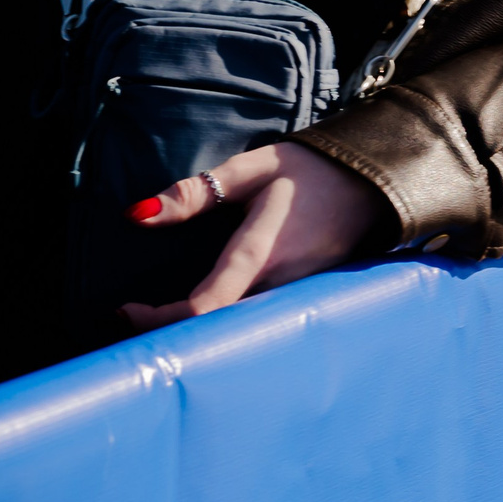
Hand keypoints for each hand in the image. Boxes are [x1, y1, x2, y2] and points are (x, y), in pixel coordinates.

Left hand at [120, 142, 387, 330]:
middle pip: (218, 331)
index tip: (124, 311)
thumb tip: (138, 214)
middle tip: (133, 323)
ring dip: (199, 334)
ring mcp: (297, 298)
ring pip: (241, 333)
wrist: (377, 180)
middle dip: (172, 334)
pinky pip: (261, 325)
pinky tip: (207, 319)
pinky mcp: (306, 301)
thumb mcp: (253, 167)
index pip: (204, 306)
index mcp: (262, 252)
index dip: (160, 319)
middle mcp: (280, 285)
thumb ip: (196, 192)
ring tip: (161, 323)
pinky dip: (228, 327)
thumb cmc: (312, 170)